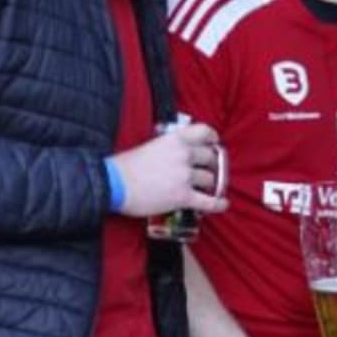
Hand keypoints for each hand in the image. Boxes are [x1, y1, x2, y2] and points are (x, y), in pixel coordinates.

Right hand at [112, 122, 227, 218]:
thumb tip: (176, 156)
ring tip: (205, 188)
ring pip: (210, 179)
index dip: (212, 137)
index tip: (213, 143)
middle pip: (210, 157)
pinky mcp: (183, 196)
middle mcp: (183, 155)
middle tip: (206, 169)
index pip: (203, 131)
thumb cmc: (124, 167)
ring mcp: (185, 176)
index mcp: (174, 140)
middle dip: (211, 164)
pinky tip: (222, 204)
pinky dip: (218, 204)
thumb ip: (168, 148)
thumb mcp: (149, 146)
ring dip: (209, 184)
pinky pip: (209, 202)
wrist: (114, 184)